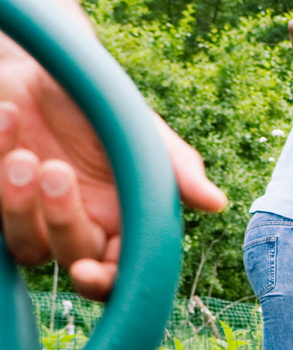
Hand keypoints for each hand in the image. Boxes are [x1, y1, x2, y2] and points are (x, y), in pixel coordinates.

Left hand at [0, 51, 225, 299]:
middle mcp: (82, 227)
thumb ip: (176, 168)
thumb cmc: (99, 102)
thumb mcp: (141, 131)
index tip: (85, 272)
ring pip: (26, 246)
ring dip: (17, 204)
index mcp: (126, 220)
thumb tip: (216, 202)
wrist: (43, 66)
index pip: (123, 273)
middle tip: (54, 171)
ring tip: (21, 154)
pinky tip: (6, 118)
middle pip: (73, 259)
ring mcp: (33, 217)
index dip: (106, 283)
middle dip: (61, 222)